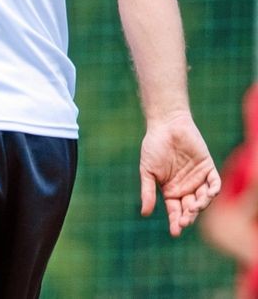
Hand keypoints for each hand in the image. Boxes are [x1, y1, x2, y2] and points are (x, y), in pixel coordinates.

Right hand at [139, 112, 221, 236]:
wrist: (166, 125)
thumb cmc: (153, 147)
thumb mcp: (147, 171)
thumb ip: (148, 191)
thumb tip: (145, 213)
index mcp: (170, 190)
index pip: (175, 211)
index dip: (176, 222)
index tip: (175, 232)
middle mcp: (186, 187)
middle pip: (190, 208)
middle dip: (188, 217)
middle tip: (185, 222)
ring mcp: (198, 178)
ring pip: (203, 198)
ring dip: (200, 205)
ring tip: (194, 207)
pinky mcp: (208, 167)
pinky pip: (214, 183)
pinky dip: (213, 190)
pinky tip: (209, 194)